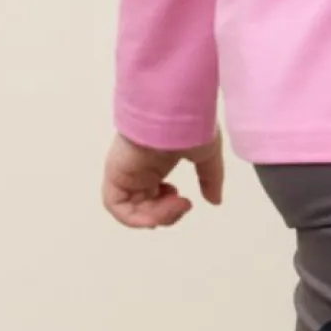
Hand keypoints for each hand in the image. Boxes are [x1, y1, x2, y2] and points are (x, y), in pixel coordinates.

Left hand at [102, 125, 225, 228]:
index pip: (155, 197)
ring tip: (174, 205)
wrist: (175, 111)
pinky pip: (117, 206)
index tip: (185, 201)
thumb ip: (210, 179)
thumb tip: (215, 200)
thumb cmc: (190, 125)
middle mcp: (139, 170)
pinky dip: (136, 219)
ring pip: (132, 210)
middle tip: (182, 204)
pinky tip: (156, 214)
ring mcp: (126, 173)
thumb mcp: (206, 156)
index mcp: (156, 164)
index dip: (169, 208)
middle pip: (144, 207)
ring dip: (156, 217)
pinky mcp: (115, 174)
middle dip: (165, 214)